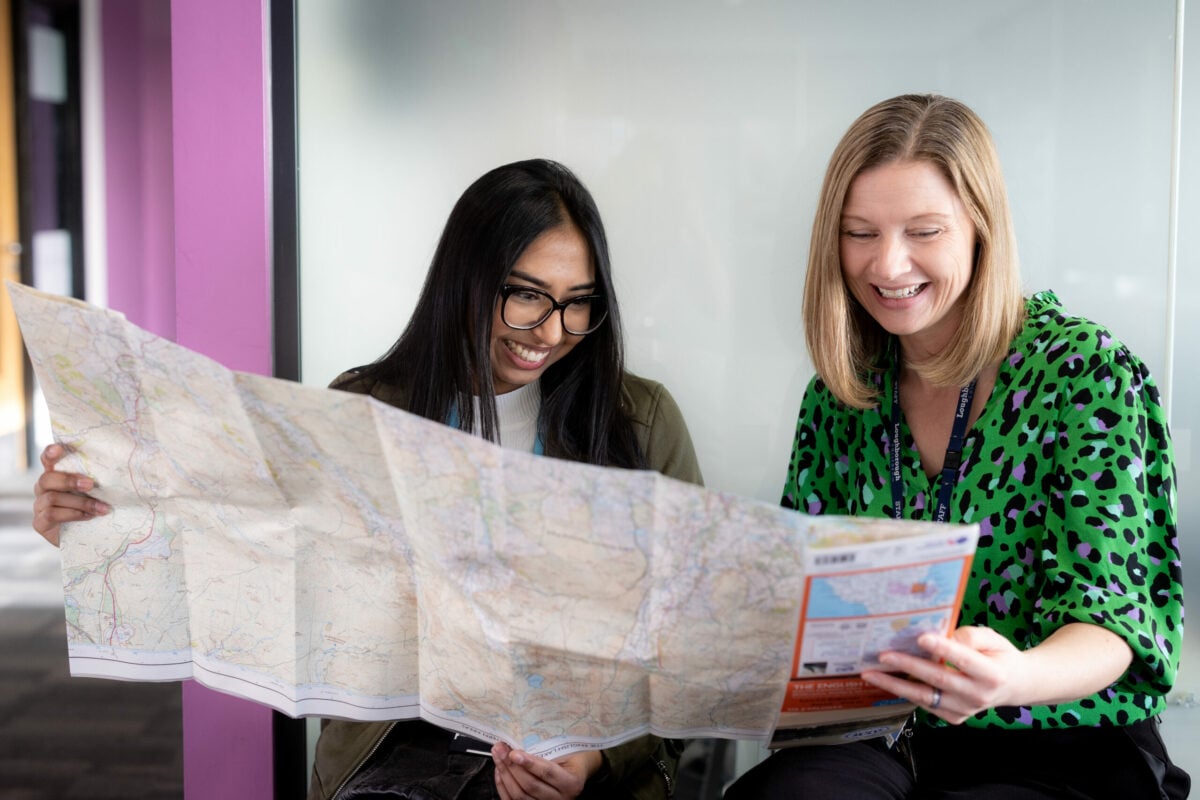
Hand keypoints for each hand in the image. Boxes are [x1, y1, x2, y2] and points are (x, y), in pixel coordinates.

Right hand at [32, 444, 108, 546]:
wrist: (91, 538)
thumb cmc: (96, 508)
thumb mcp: (99, 492)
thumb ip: (100, 479)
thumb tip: (124, 467)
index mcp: (57, 476)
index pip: (48, 460)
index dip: (50, 453)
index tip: (59, 448)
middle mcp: (45, 488)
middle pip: (47, 478)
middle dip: (69, 480)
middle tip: (91, 484)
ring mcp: (40, 506)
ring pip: (52, 498)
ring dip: (80, 502)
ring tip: (101, 508)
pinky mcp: (40, 523)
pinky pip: (50, 514)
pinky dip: (72, 514)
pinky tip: (88, 517)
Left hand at [491, 741, 602, 799]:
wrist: (576, 771)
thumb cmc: (572, 756)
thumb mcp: (567, 750)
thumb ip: (548, 749)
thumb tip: (519, 742)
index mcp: (571, 783)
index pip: (547, 773)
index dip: (529, 763)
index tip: (514, 753)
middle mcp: (560, 799)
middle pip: (530, 786)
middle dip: (511, 766)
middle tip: (500, 749)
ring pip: (519, 796)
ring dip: (505, 774)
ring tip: (498, 756)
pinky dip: (503, 786)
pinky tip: (500, 771)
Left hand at [860, 623, 1132, 724]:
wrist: (1013, 685)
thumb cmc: (999, 655)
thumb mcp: (993, 638)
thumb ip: (971, 636)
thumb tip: (943, 636)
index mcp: (993, 674)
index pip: (964, 659)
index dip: (943, 648)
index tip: (921, 637)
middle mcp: (978, 696)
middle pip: (938, 679)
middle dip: (908, 666)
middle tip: (883, 655)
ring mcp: (964, 710)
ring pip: (925, 697)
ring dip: (895, 685)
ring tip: (870, 673)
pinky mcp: (953, 717)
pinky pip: (925, 704)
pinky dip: (904, 692)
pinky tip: (884, 680)